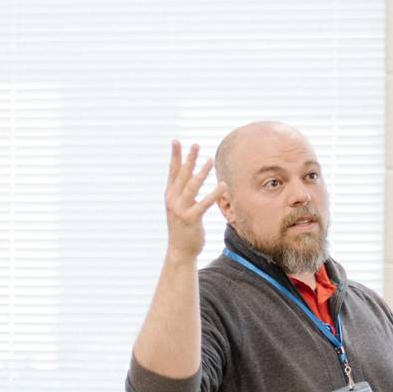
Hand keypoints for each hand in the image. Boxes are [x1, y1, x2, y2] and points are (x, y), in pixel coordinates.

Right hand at [165, 141, 219, 263]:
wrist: (180, 250)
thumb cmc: (182, 227)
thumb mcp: (179, 207)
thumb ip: (183, 192)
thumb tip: (189, 178)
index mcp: (170, 195)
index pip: (172, 171)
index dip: (175, 156)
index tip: (176, 141)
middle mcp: (173, 200)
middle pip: (182, 175)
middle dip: (189, 159)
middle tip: (195, 144)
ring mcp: (180, 210)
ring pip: (191, 187)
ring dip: (201, 173)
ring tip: (210, 160)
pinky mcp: (191, 219)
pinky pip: (204, 203)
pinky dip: (214, 194)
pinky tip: (223, 185)